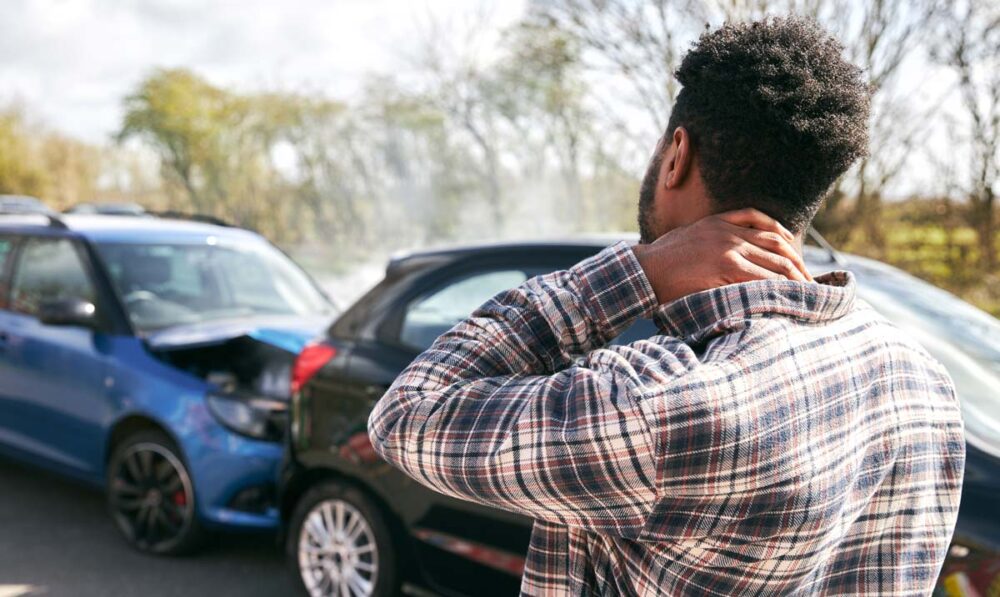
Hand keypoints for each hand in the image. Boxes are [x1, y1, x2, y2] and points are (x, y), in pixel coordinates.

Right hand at [632, 208, 812, 304]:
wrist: (643, 271)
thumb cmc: (660, 261)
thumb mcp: (688, 239)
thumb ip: (710, 240)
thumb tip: (727, 256)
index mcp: (719, 221)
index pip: (765, 224)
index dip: (786, 241)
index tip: (796, 258)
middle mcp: (728, 231)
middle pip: (776, 243)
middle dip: (797, 263)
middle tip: (809, 281)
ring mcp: (728, 247)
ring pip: (774, 261)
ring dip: (794, 278)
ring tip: (805, 292)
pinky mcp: (726, 266)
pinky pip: (761, 276)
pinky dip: (777, 286)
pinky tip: (786, 296)